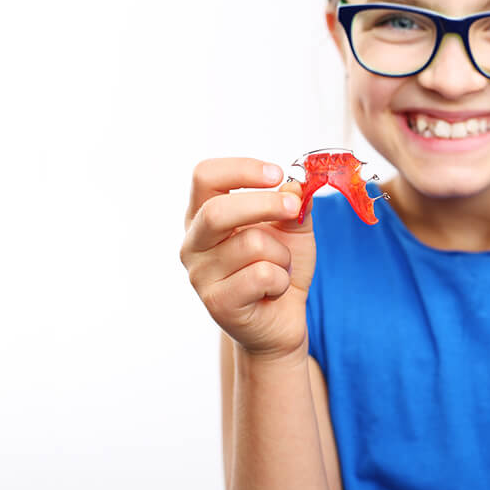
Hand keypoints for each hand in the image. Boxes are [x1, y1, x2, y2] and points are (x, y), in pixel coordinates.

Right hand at [179, 158, 316, 362]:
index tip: (276, 174)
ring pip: (251, 244)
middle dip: (266, 205)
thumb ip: (295, 202)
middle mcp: (193, 243)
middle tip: (294, 208)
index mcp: (203, 215)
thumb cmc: (279, 267)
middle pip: (217, 210)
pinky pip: (261, 275)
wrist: (280, 320)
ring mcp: (200, 275)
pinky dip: (281, 280)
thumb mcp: (293, 227)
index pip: (204, 176)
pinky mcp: (217, 303)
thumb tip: (297, 184)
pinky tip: (273, 290)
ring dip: (281, 254)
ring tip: (279, 268)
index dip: (241, 169)